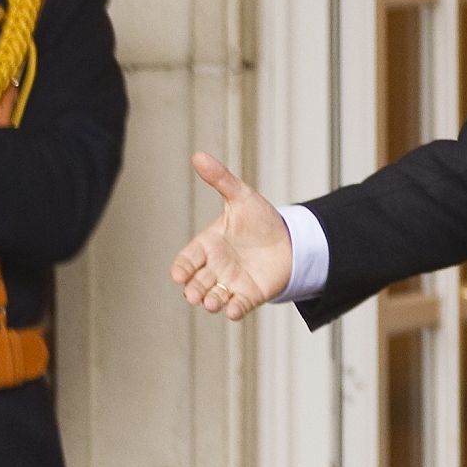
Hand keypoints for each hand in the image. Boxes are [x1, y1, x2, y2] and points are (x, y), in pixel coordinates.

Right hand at [170, 152, 292, 320]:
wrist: (289, 239)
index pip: (188, 259)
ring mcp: (231, 282)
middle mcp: (216, 267)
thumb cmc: (259, 218)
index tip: (177, 274)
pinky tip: (232, 311)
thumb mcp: (241, 196)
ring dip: (211, 301)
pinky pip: (238, 306)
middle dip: (193, 290)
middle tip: (193, 294)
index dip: (181, 268)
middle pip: (197, 282)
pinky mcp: (249, 295)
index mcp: (209, 244)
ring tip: (211, 302)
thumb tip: (198, 155)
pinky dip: (234, 310)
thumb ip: (220, 179)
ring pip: (214, 296)